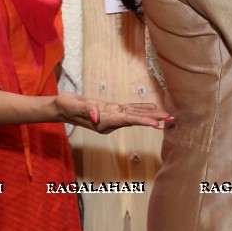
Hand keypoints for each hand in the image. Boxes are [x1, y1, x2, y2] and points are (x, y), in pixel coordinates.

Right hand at [55, 93, 173, 133]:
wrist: (60, 108)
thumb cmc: (66, 106)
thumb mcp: (73, 106)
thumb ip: (85, 110)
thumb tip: (96, 115)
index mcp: (104, 122)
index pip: (128, 121)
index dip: (143, 121)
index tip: (158, 124)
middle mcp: (110, 122)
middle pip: (136, 120)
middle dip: (153, 120)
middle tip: (171, 120)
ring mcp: (111, 117)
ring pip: (135, 115)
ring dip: (151, 115)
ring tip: (167, 116)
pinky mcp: (111, 110)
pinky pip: (130, 110)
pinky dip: (141, 109)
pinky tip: (152, 109)